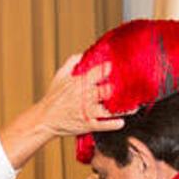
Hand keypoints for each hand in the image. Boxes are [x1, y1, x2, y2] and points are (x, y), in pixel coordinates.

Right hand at [0, 56, 122, 169]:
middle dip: (118, 89)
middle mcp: (84, 97)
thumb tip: (83, 53)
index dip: (109, 69)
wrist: (44, 119)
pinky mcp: (87, 124)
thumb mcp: (59, 76)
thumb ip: (71, 63)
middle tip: (131, 87)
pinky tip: (122, 122)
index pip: (98, 73)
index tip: (118, 67)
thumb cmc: (52, 98)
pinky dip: (113, 124)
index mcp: (79, 83)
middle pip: (106, 91)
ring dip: (122, 108)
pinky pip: (103, 125)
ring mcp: (87, 112)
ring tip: (134, 106)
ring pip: (108, 109)